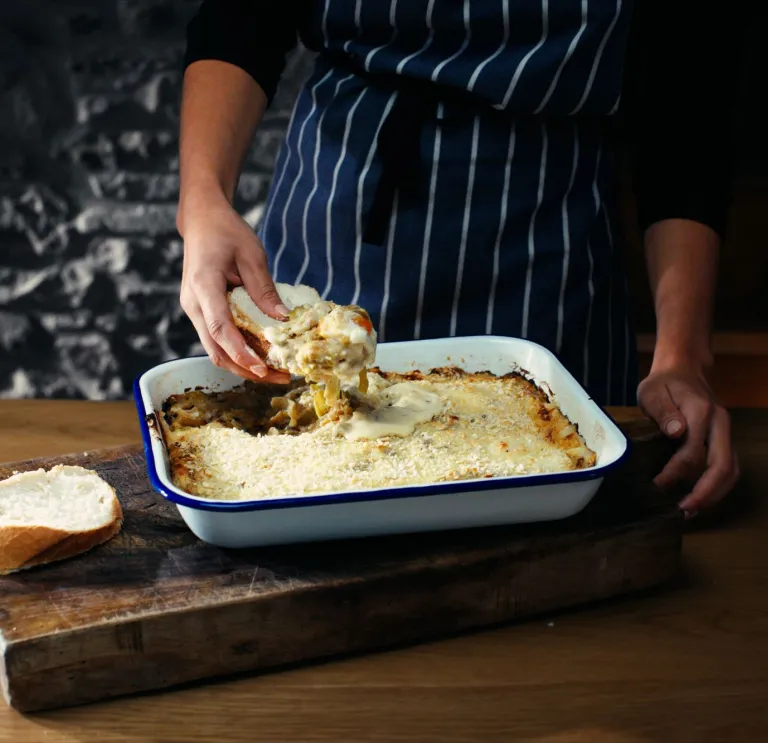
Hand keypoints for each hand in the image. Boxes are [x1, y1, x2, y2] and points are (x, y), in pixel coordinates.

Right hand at [179, 195, 289, 383]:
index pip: (221, 329)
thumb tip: (283, 320)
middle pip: (216, 349)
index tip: (262, 369)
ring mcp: (193, 310)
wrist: (201, 220)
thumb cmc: (227, 232)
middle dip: (246, 369)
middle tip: (279, 378)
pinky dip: (237, 352)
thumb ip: (264, 289)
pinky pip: (217, 339)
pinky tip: (261, 356)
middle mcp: (193, 304)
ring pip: (215, 350)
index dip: (241, 353)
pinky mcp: (200, 312)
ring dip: (242, 365)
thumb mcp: (252, 255)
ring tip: (274, 373)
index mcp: (203, 286)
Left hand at [637, 364, 738, 517]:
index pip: (692, 452)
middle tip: (684, 511)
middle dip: (705, 493)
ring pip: (732, 470)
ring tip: (692, 510)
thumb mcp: (653, 391)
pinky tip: (701, 498)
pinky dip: (718, 486)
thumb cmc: (663, 383)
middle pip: (723, 466)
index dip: (675, 473)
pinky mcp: (725, 439)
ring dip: (715, 494)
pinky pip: (729, 467)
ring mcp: (726, 432)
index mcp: (702, 412)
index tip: (657, 485)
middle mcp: (720, 424)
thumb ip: (663, 411)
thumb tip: (677, 432)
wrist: (683, 369)